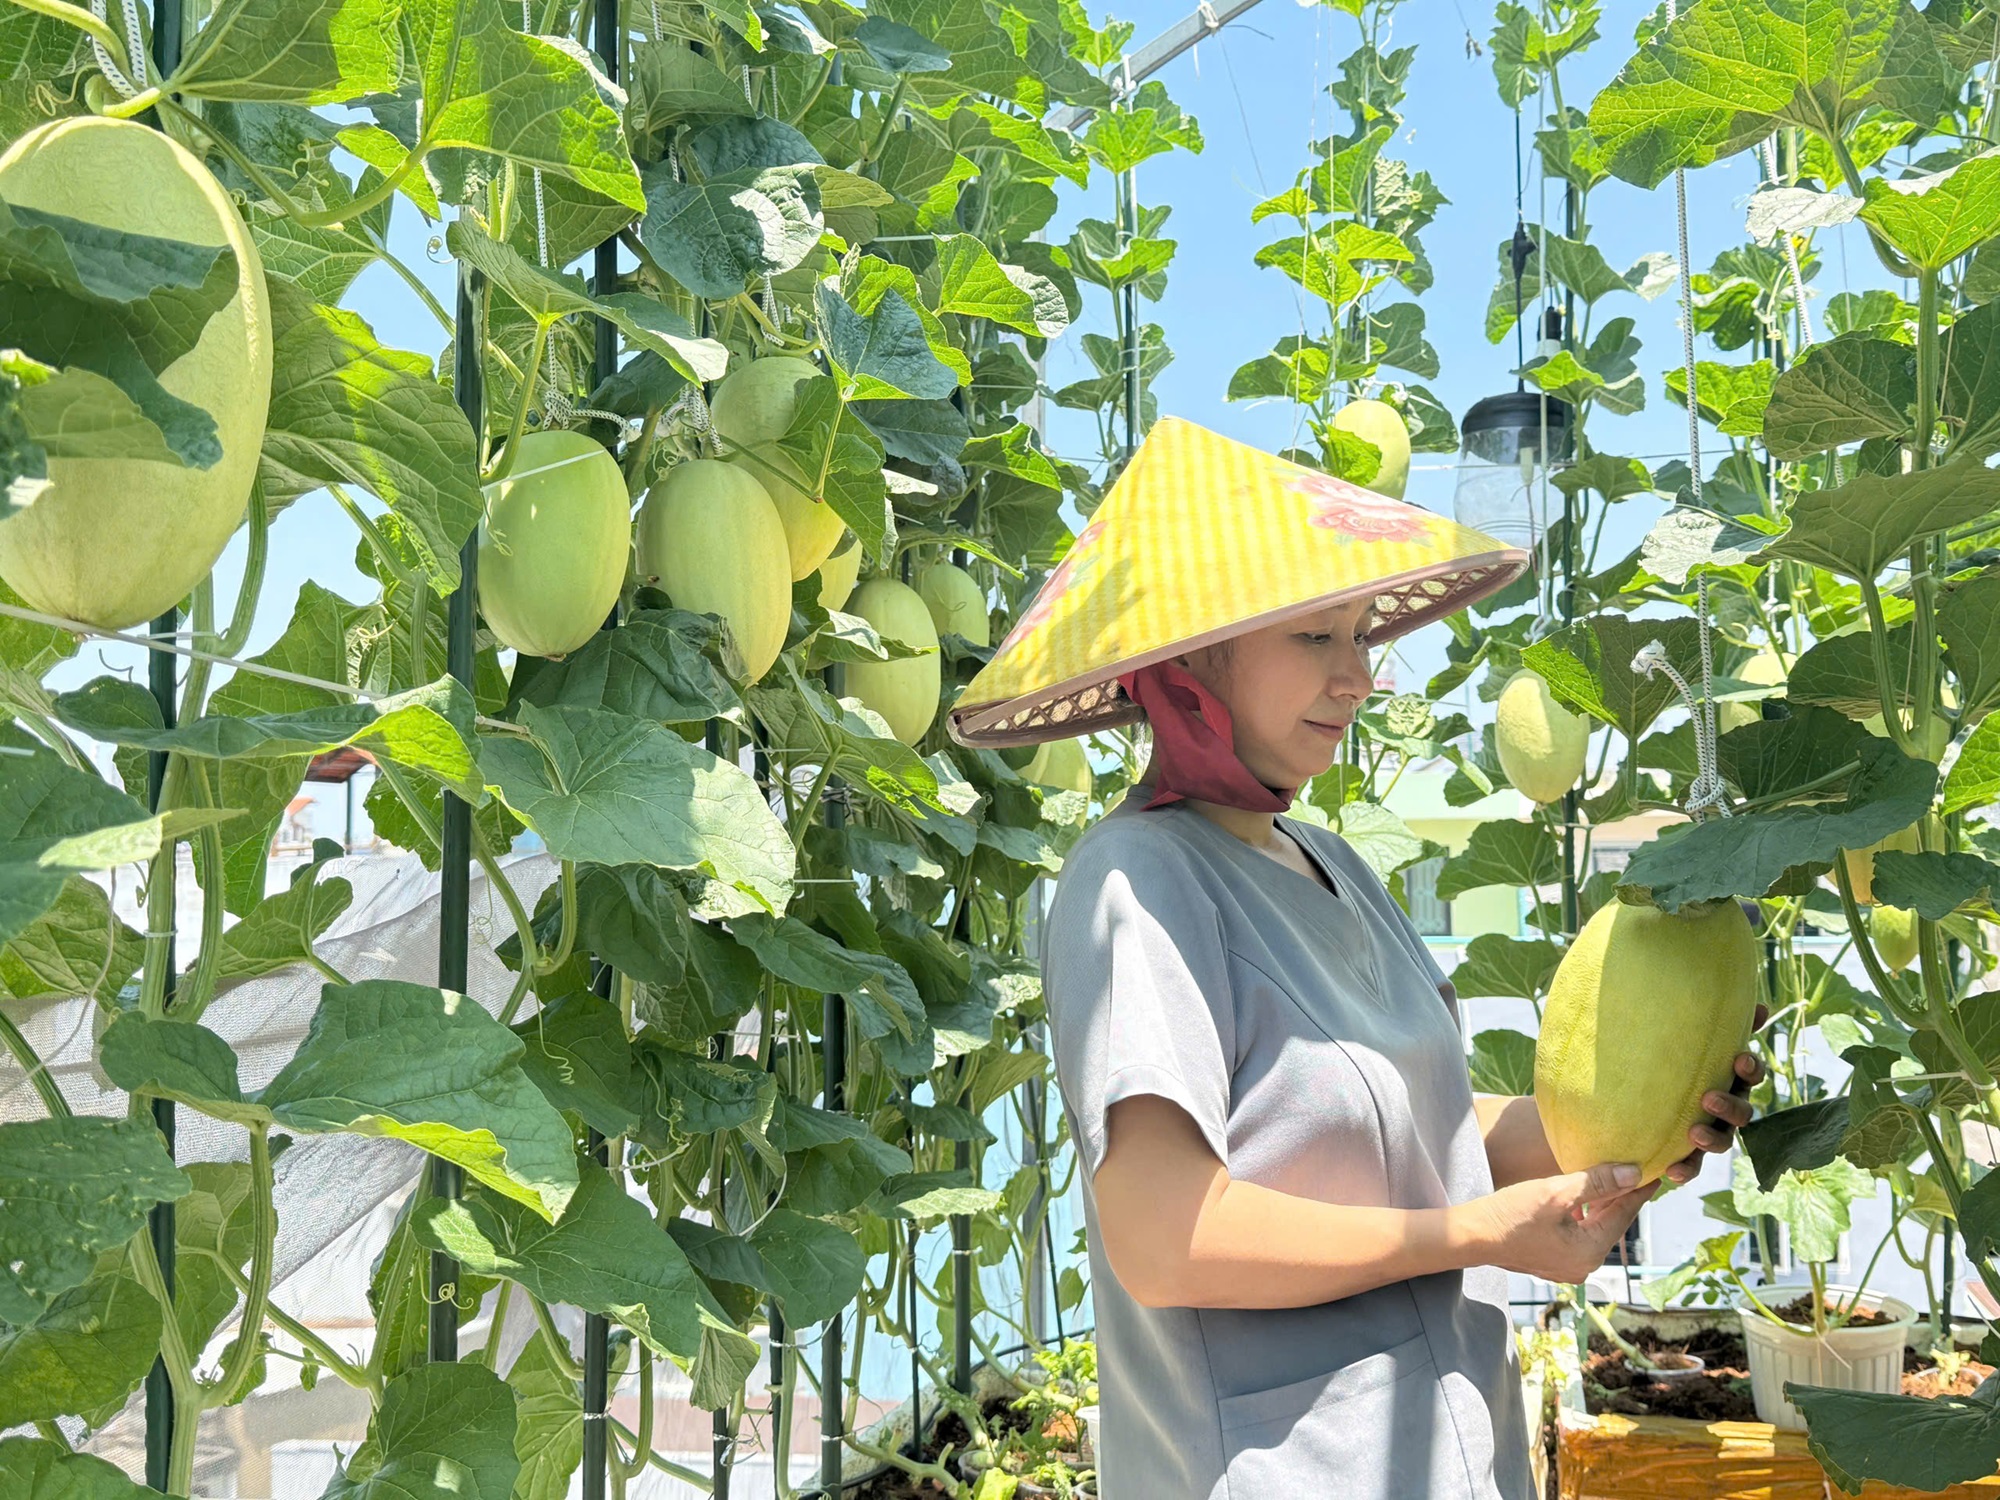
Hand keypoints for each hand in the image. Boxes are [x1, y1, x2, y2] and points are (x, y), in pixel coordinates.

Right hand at [1468, 1164, 1658, 1284]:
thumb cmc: (1510, 1214)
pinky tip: (1585, 1196)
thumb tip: (1634, 1173)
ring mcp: (1568, 1266)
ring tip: (1615, 1177)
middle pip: (1611, 1223)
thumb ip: (1597, 1183)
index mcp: (1589, 1252)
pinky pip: (1579, 1234)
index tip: (1656, 1170)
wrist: (1470, 1236)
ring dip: (1603, 1204)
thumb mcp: (1555, 1192)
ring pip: (1595, 1228)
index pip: (1622, 1215)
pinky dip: (1585, 1214)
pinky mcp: (1553, 1260)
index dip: (1639, 1190)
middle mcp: (1584, 1266)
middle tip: (1638, 1169)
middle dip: (1622, 1196)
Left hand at [1660, 1002, 1768, 1186]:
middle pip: (1742, 1112)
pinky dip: (1686, 1169)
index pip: (1751, 1073)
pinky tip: (1671, 1171)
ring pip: (1723, 1141)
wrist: (1642, 1094)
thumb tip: (1759, 1005)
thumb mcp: (1692, 1037)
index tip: (1738, 1059)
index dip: (1750, 1068)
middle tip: (1708, 1098)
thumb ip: (1720, 1022)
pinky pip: (1693, 1165)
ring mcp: (1711, 1131)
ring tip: (1693, 1134)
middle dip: (1729, 1106)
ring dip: (1712, 1139)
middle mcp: (1727, 1107)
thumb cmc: (1677, 1057)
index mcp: (1731, 1078)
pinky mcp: (1689, 1153)